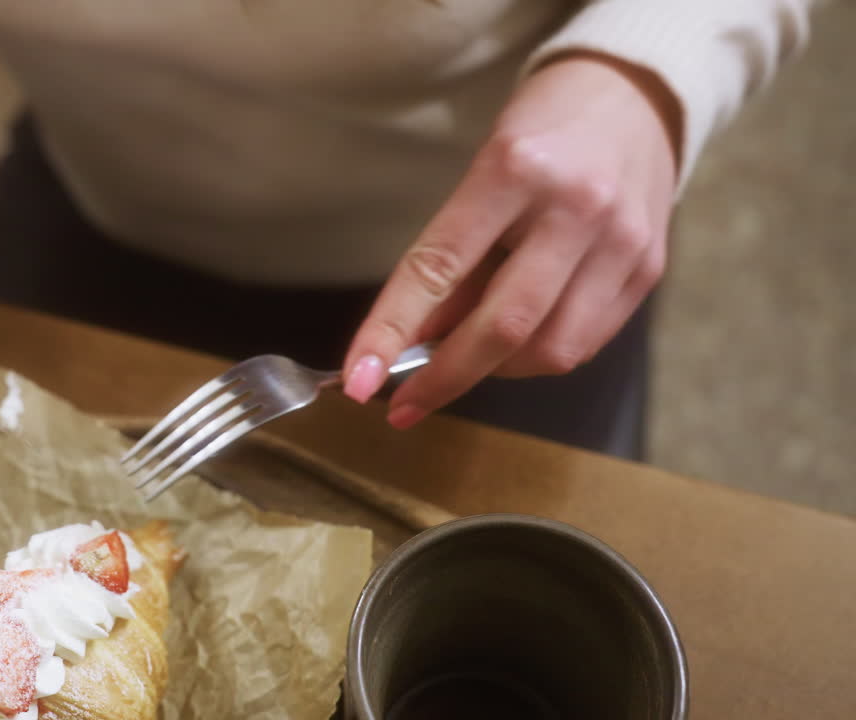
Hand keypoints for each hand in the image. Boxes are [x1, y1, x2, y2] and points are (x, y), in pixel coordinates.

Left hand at [342, 52, 680, 427]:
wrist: (632, 98)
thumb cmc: (538, 137)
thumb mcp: (478, 178)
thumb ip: (451, 260)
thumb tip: (413, 343)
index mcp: (515, 170)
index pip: (438, 267)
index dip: (391, 332)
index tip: (358, 380)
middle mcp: (576, 208)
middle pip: (504, 325)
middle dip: (443, 378)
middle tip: (403, 405)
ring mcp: (622, 243)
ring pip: (551, 349)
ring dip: (494, 371)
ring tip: (466, 354)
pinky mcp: (649, 271)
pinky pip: (585, 344)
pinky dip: (537, 357)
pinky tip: (516, 339)